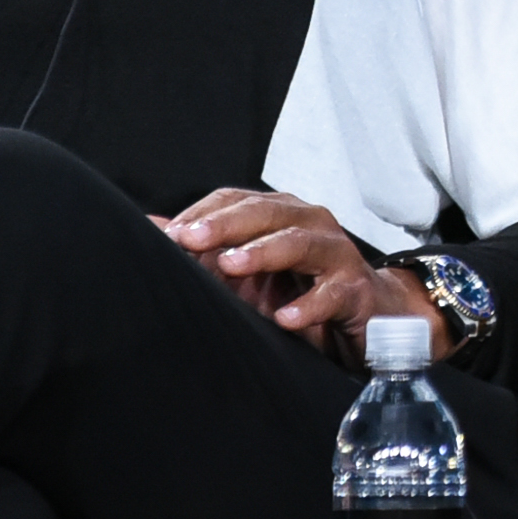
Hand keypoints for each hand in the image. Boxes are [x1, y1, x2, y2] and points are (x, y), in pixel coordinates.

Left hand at [156, 189, 447, 366]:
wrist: (367, 314)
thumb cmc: (301, 288)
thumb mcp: (248, 270)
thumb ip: (204, 249)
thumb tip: (150, 226)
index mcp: (281, 213)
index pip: (237, 199)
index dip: (204, 213)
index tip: (170, 234)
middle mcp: (309, 222)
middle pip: (266, 212)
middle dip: (226, 224)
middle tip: (190, 239)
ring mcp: (336, 252)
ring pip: (299, 242)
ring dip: (263, 252)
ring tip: (232, 264)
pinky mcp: (355, 288)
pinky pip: (331, 293)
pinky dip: (308, 305)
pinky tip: (285, 319)